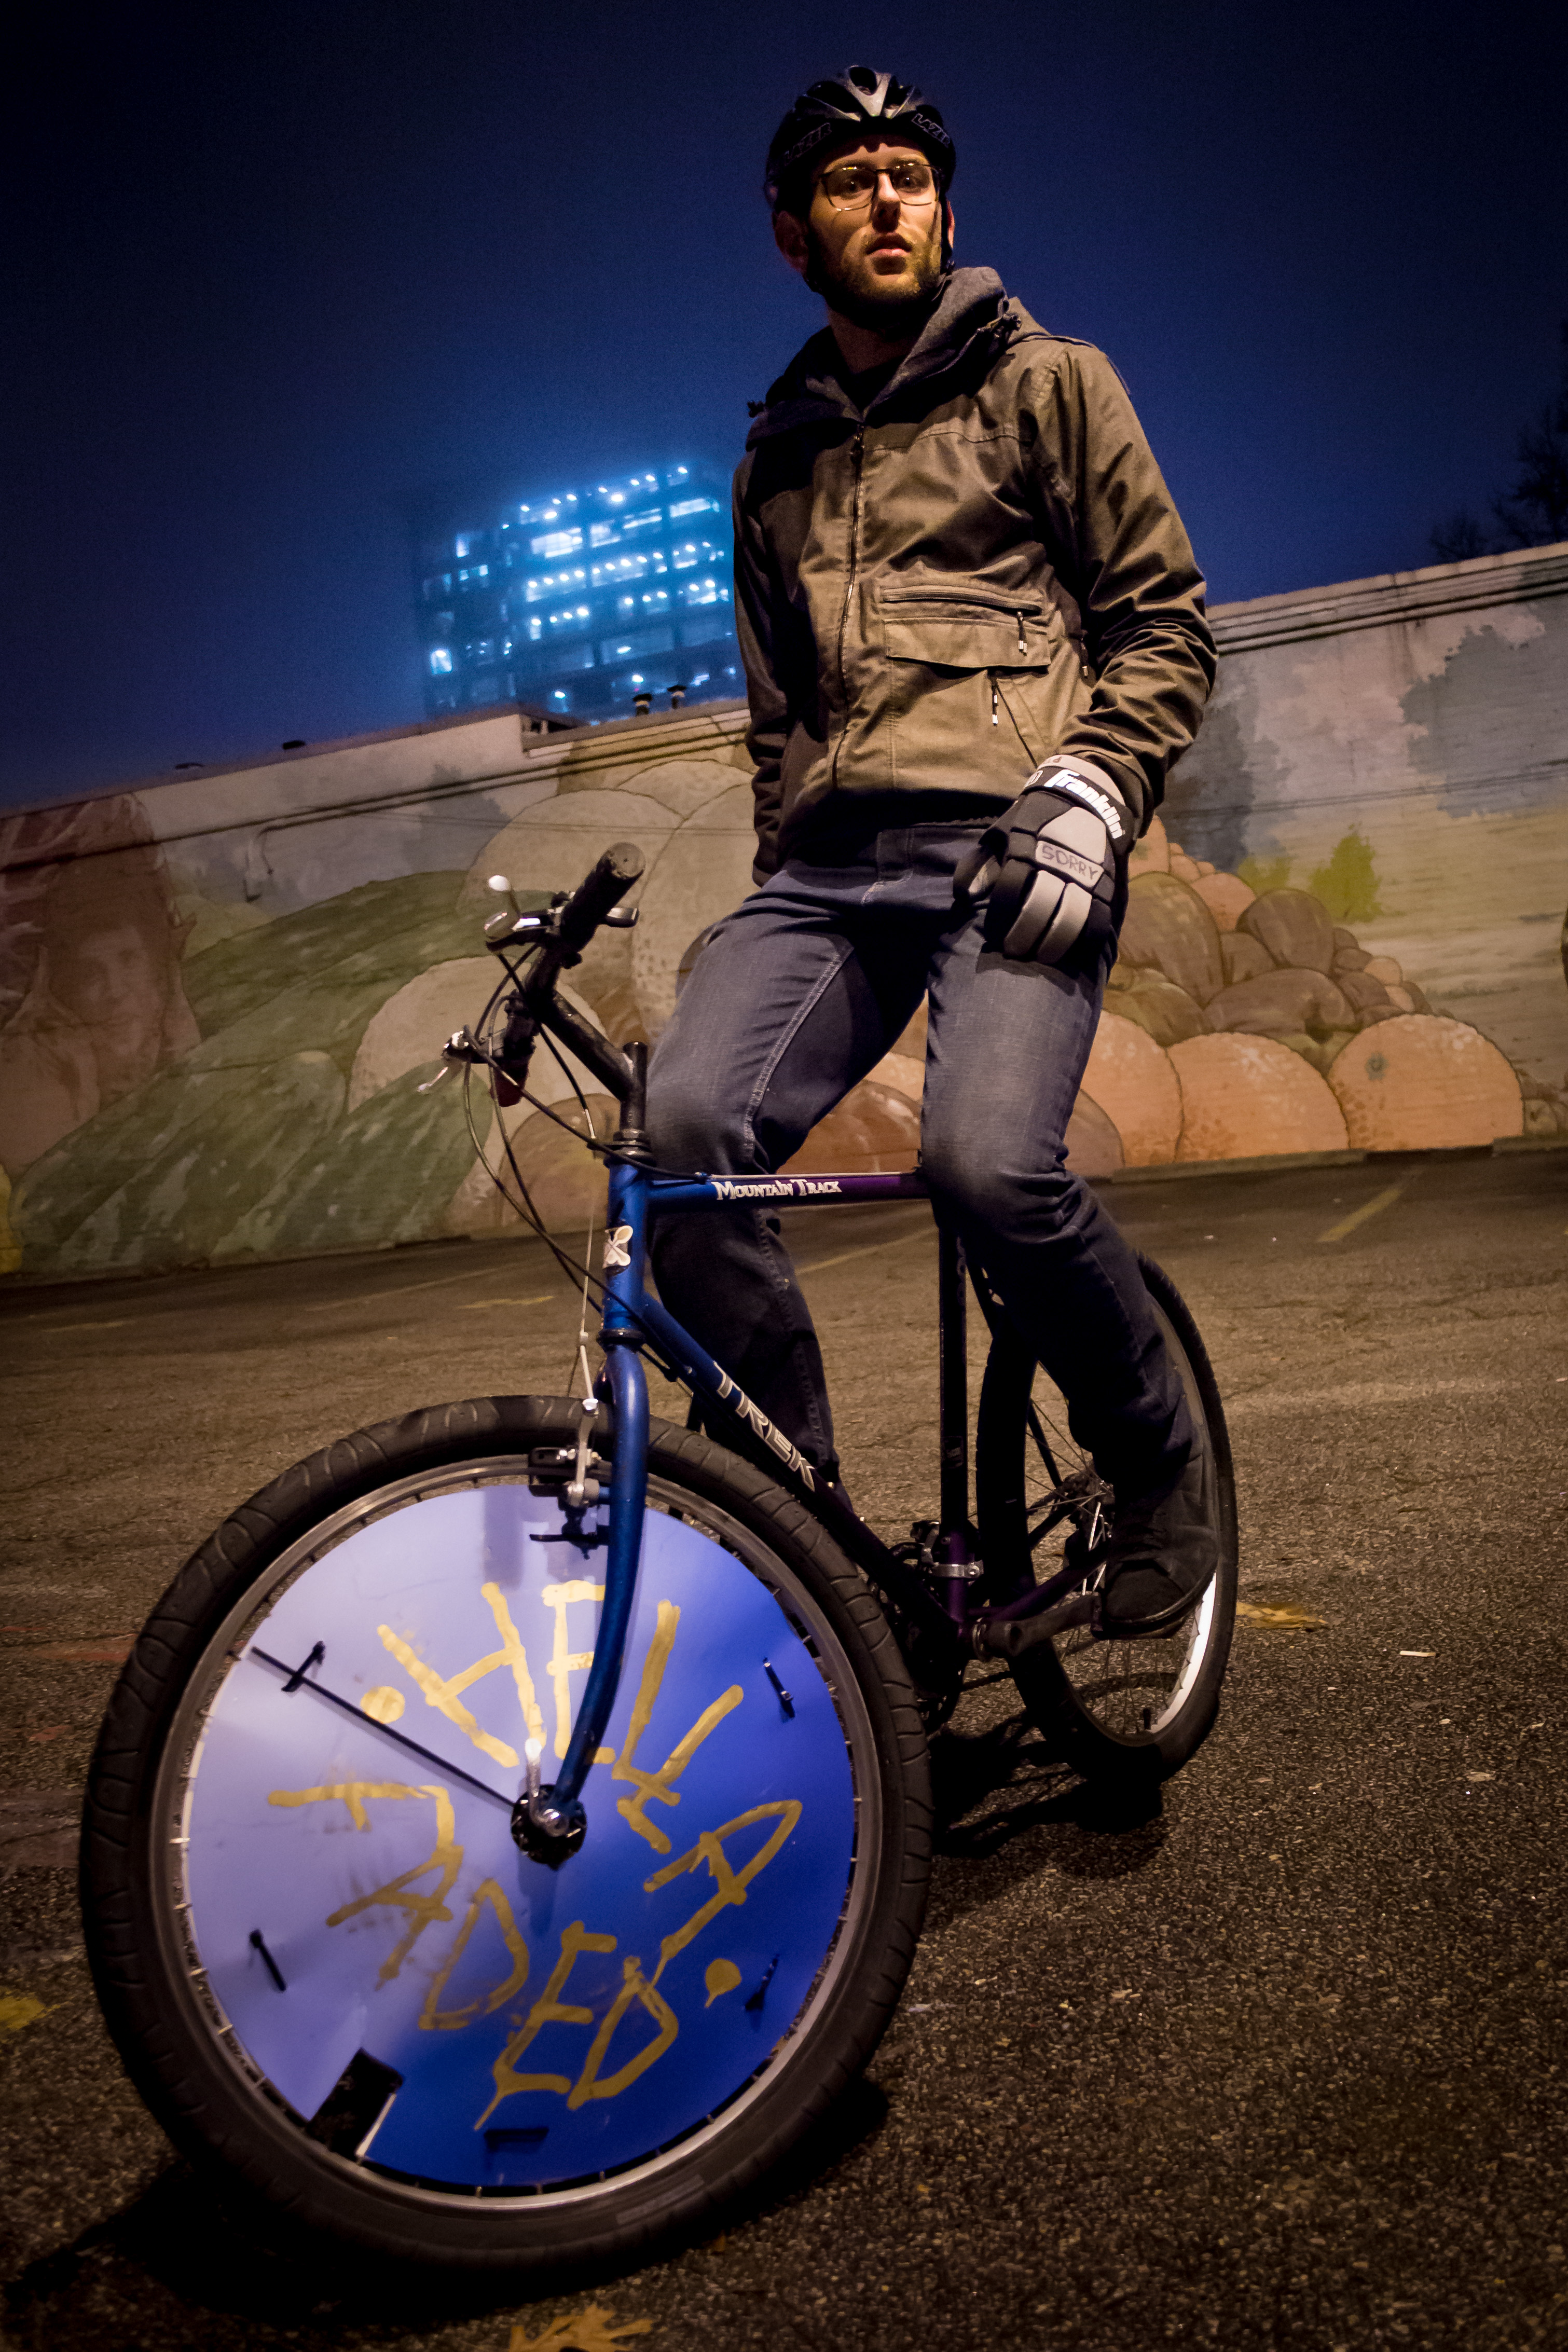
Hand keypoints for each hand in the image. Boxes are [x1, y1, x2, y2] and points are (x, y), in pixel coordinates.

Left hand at [955, 764, 1132, 965]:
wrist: (1082, 798)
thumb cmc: (1032, 821)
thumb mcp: (1001, 832)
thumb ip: (980, 863)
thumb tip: (964, 896)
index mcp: (1025, 849)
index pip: (1009, 889)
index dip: (999, 918)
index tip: (993, 936)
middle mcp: (1055, 863)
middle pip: (1038, 908)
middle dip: (1023, 936)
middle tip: (1014, 952)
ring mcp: (1083, 874)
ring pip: (1070, 917)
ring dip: (1053, 944)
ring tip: (1042, 957)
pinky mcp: (1104, 883)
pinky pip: (1098, 918)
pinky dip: (1087, 939)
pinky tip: (1074, 952)